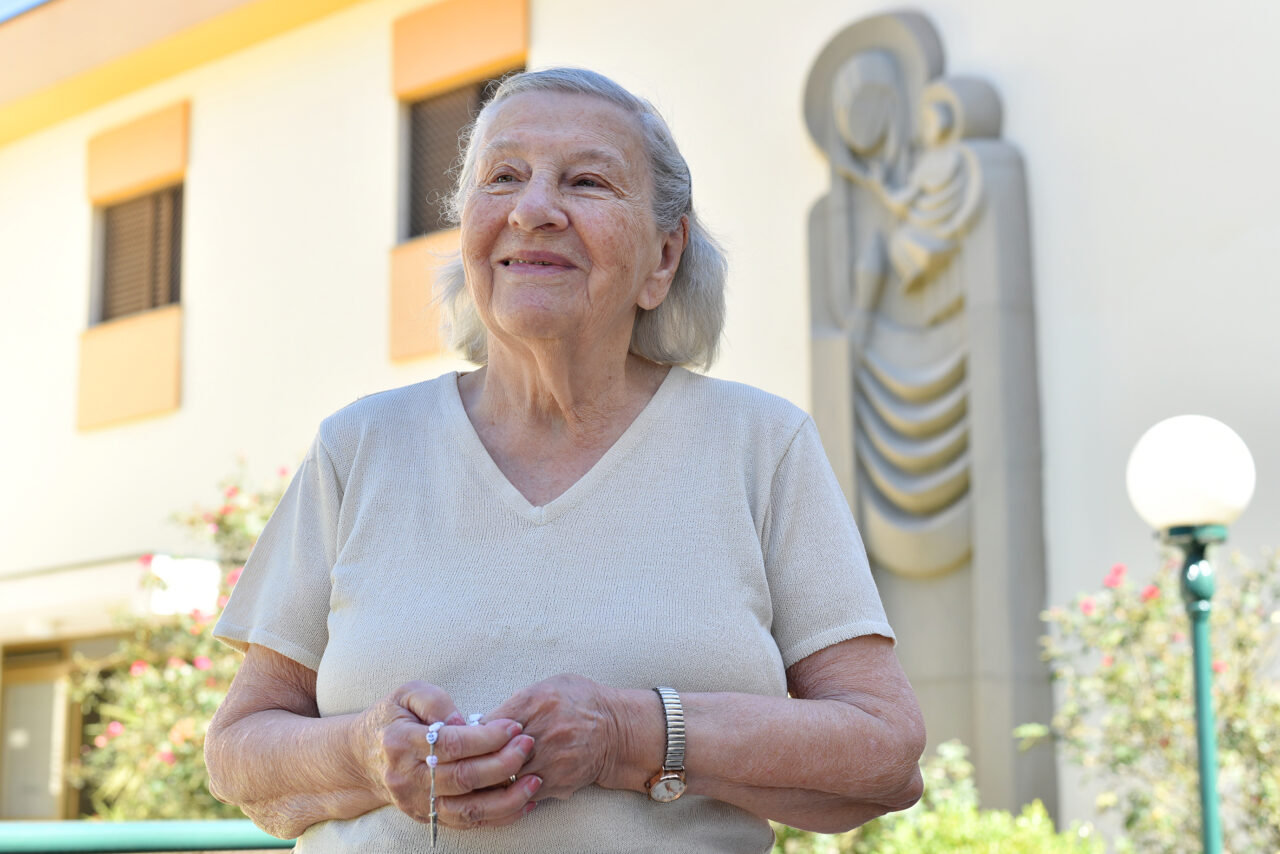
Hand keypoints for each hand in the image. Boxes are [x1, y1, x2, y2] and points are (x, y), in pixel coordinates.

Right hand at [359, 681, 541, 828]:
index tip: (514, 726)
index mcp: (400, 742)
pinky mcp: (428, 817)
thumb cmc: (394, 717)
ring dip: (507, 799)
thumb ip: (438, 702)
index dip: (487, 737)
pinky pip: (468, 823)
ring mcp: (417, 803)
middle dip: (503, 764)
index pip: (451, 744)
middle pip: (463, 779)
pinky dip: (499, 817)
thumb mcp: (409, 693)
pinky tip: (524, 802)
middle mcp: (407, 778)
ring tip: (535, 781)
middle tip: (529, 745)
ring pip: (468, 810)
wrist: (364, 754)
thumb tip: (468, 724)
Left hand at [485, 674, 621, 801]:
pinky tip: (517, 782)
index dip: (476, 734)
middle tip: (477, 760)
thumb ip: (519, 700)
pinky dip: (517, 789)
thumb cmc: (583, 702)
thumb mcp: (550, 686)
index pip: (488, 724)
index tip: (474, 739)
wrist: (618, 730)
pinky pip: (525, 792)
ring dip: (499, 776)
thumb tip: (487, 718)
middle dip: (483, 758)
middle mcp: (542, 729)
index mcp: (535, 701)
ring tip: (494, 773)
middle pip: (494, 753)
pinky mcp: (559, 780)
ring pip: (507, 776)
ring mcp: (550, 757)